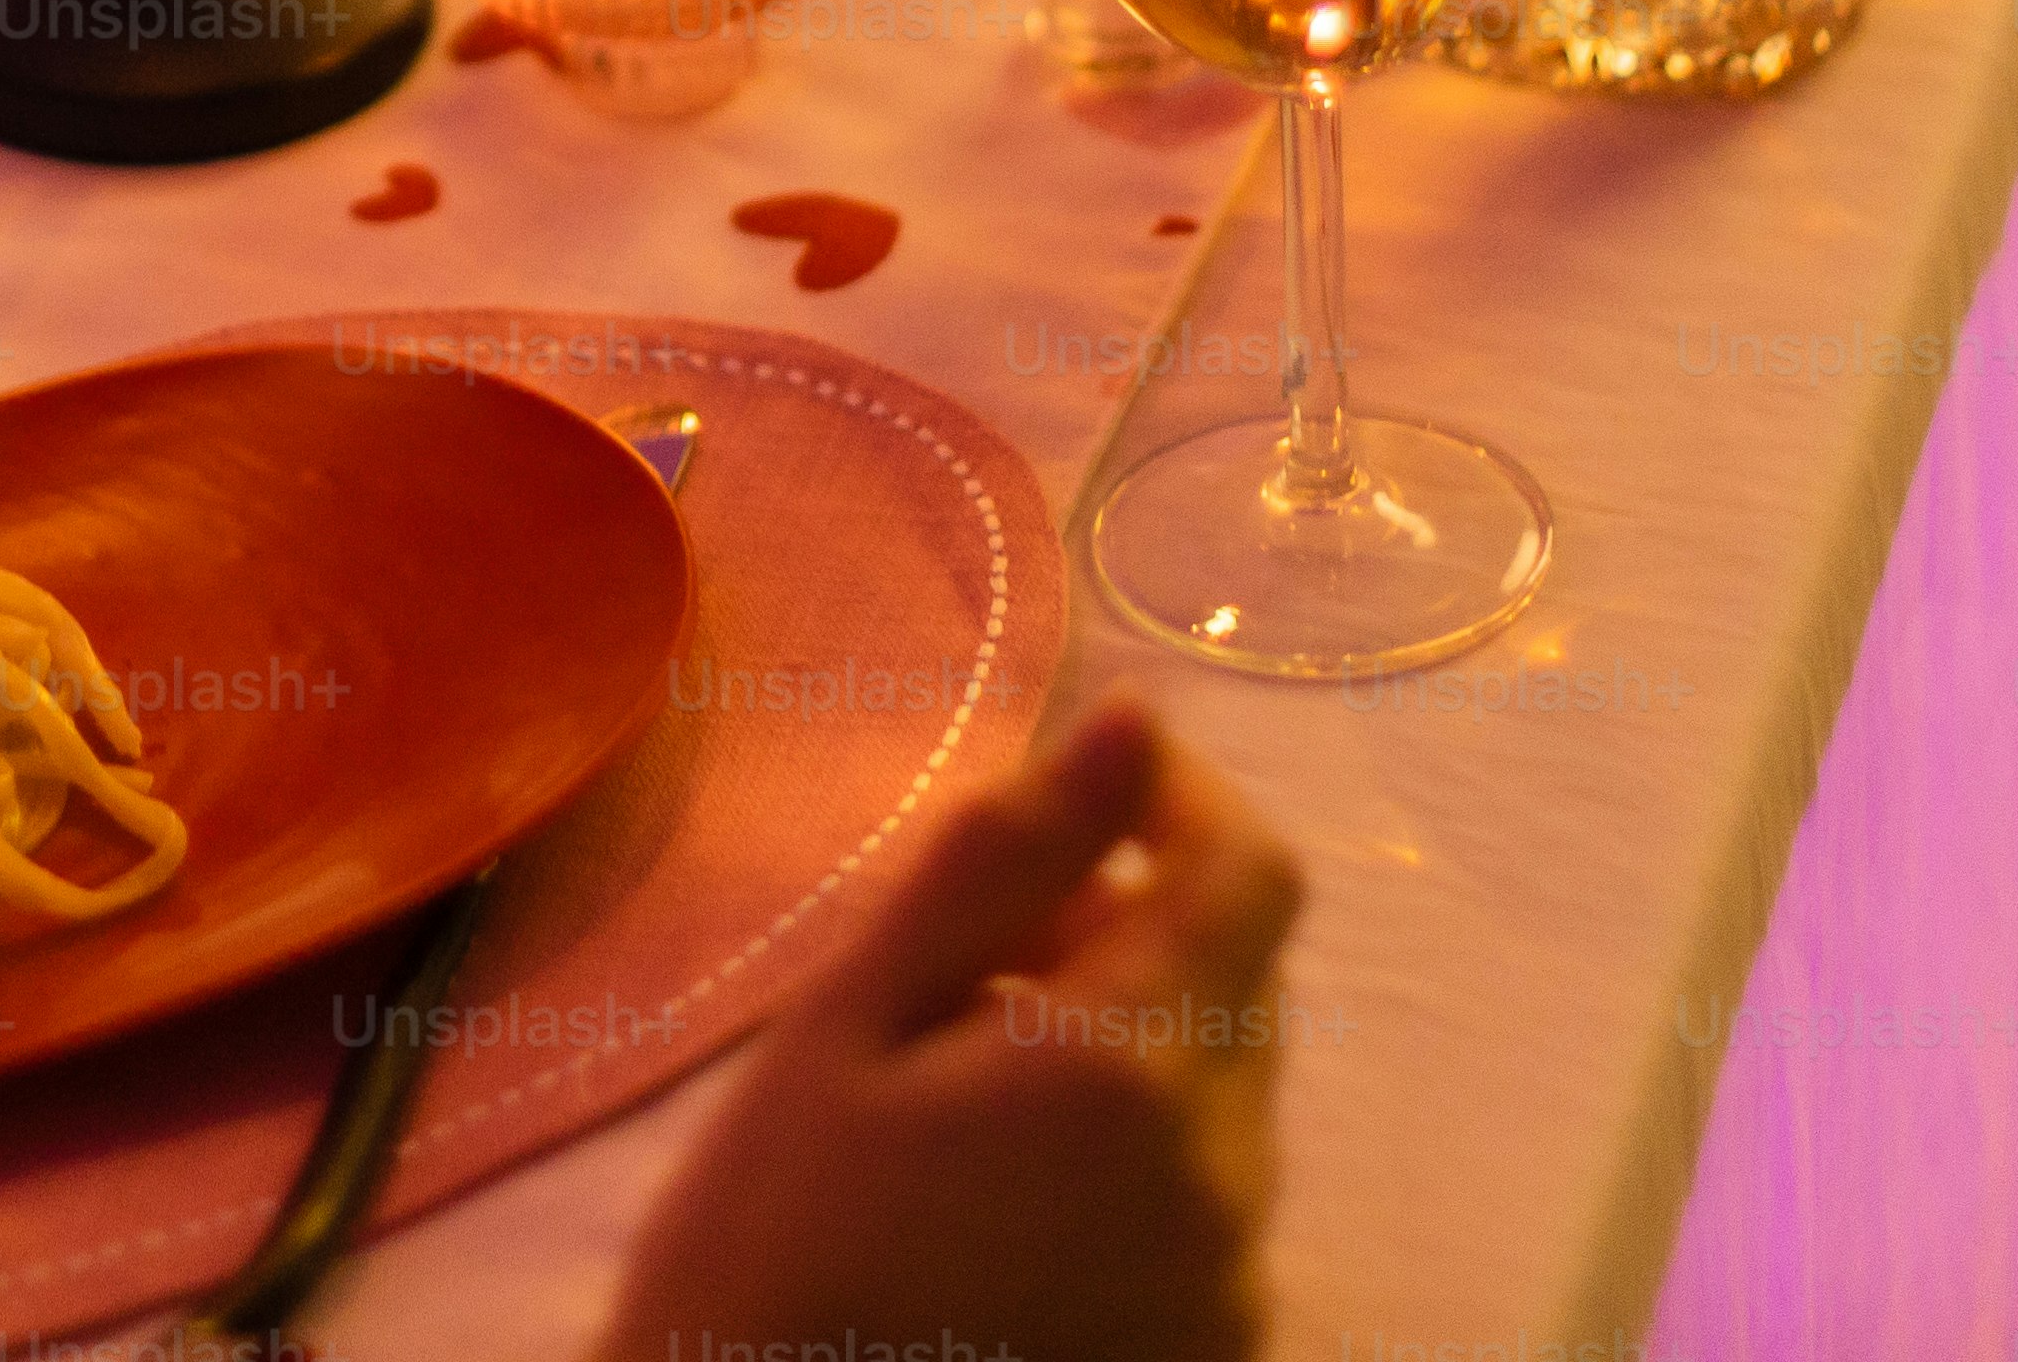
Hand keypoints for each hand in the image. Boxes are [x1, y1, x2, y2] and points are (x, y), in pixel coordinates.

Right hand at [594, 703, 1302, 1361]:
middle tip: (968, 961)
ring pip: (1223, 1093)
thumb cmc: (766, 1243)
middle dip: (1131, 930)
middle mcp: (1225, 1180)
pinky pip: (1207, 1205)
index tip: (1080, 797)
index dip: (1182, 802)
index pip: (1251, 873)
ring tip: (965, 1094)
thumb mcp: (849, 1028)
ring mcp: (1230, 1288)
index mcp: (1134, 1071)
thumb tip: (1131, 719)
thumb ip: (1000, 867)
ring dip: (1130, 1048)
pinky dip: (1134, 1160)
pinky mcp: (1213, 1356)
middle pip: (1238, 981)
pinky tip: (1002, 1200)